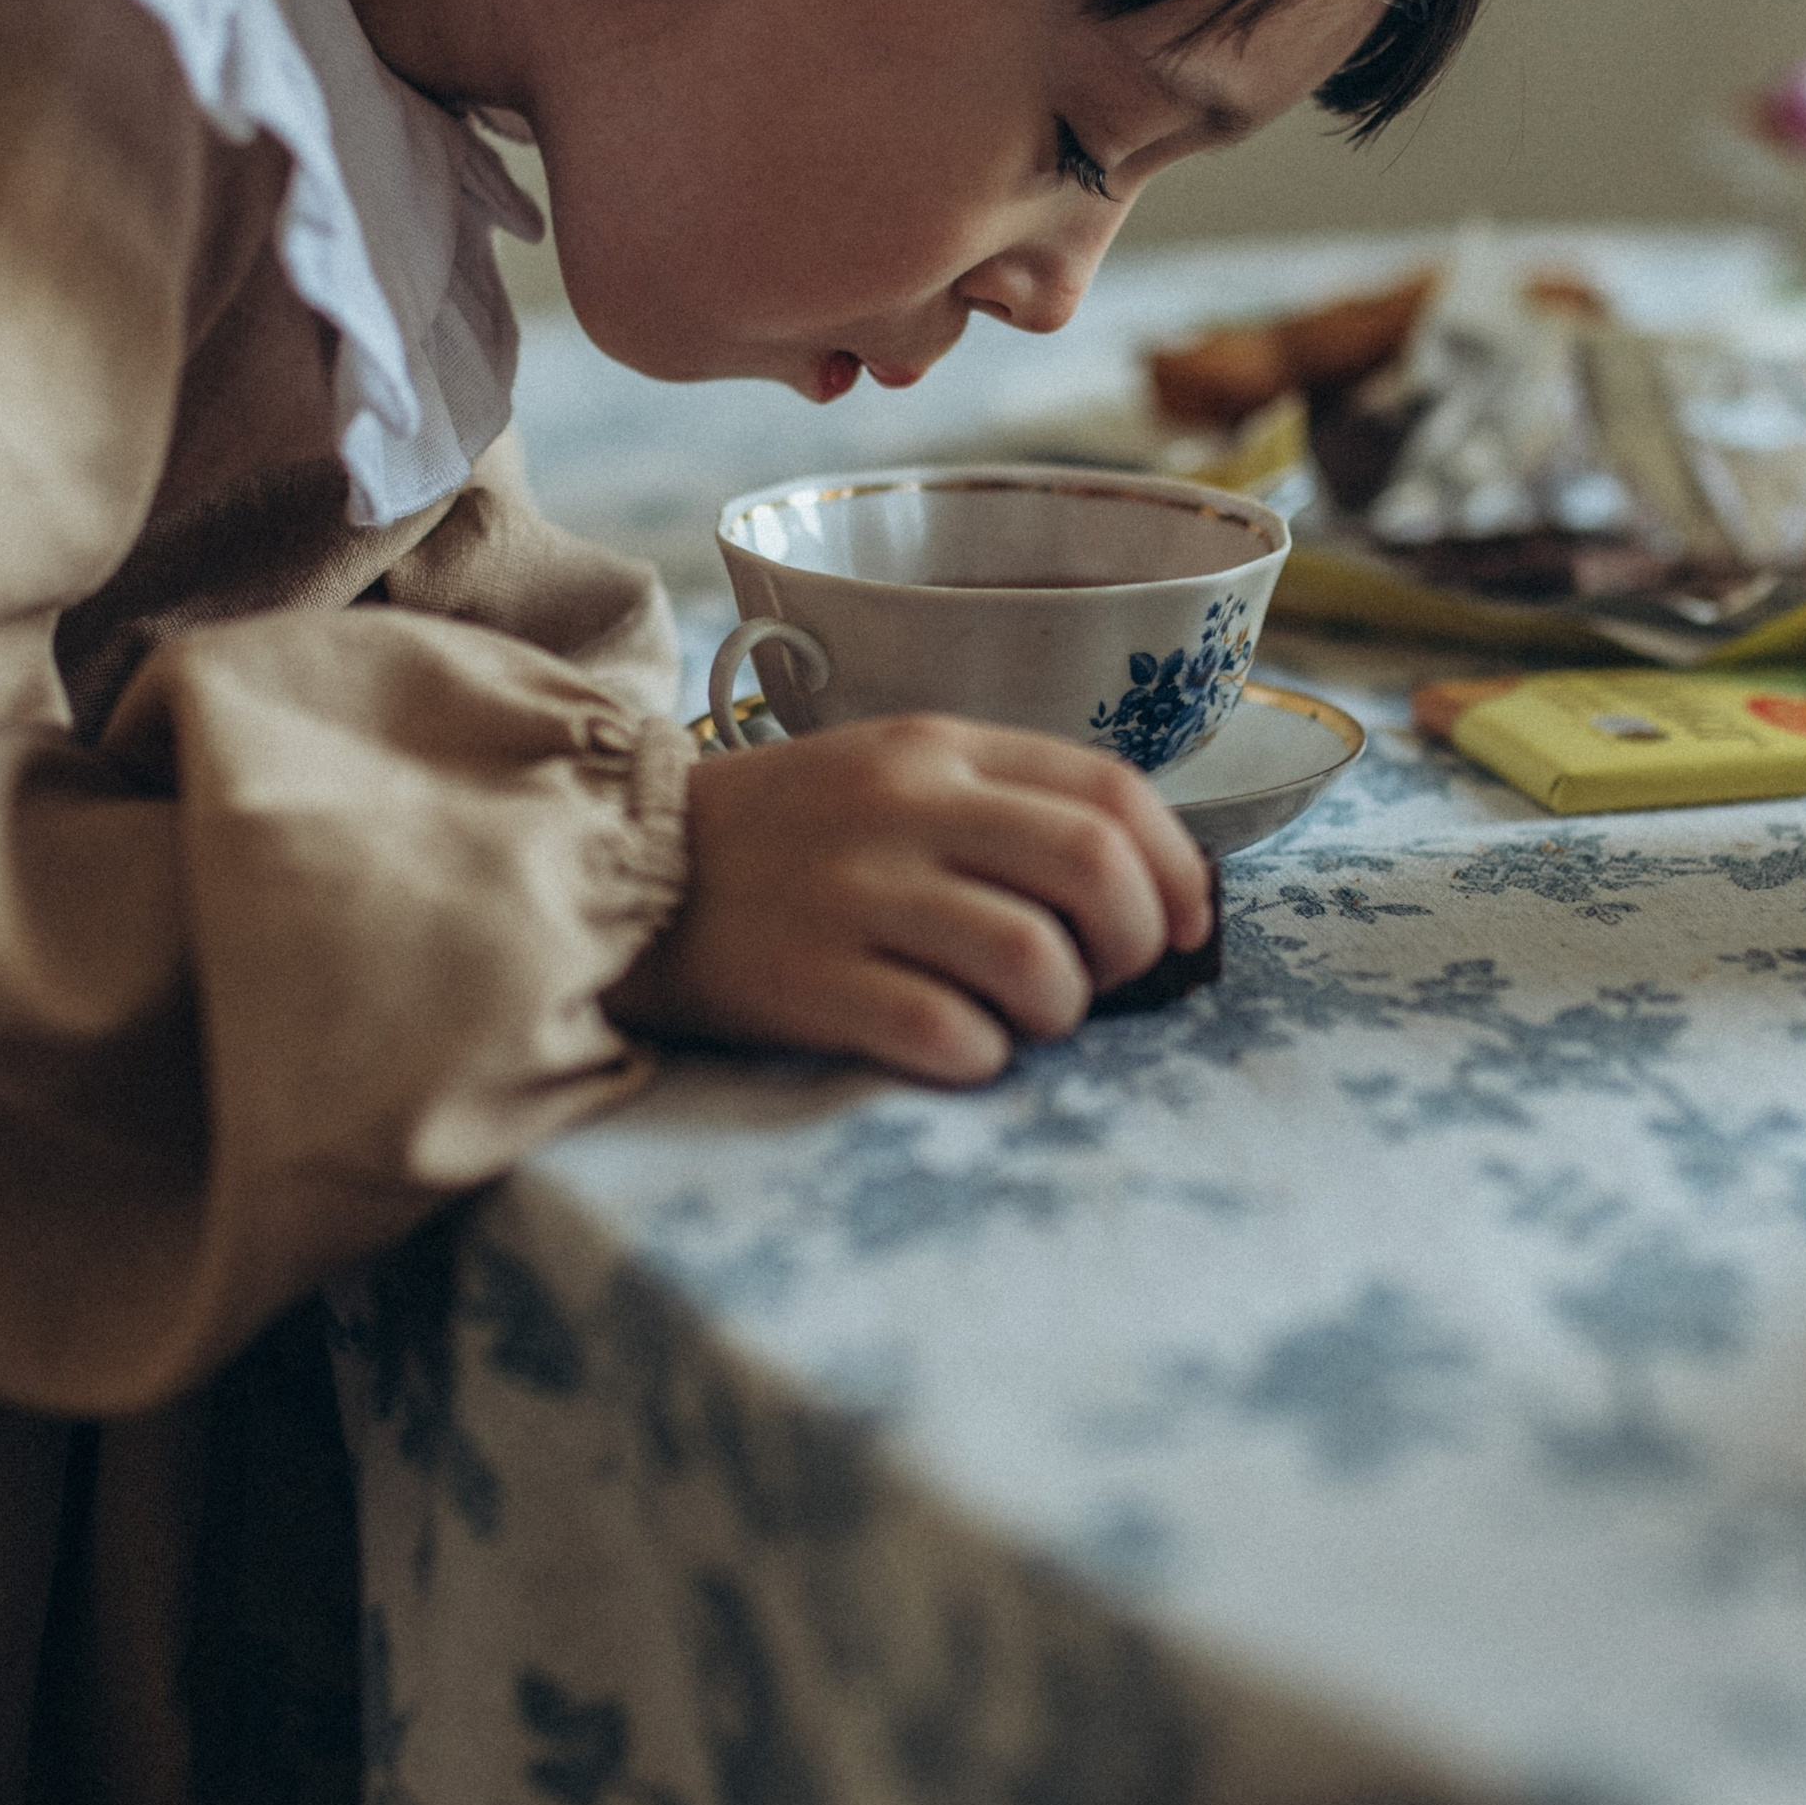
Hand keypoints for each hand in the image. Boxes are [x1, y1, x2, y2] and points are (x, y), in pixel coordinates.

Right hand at [606, 715, 1214, 1084]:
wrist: (622, 870)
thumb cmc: (784, 839)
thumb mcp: (890, 773)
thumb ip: (1003, 806)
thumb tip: (1142, 888)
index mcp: (938, 747)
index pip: (1111, 788)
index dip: (1178, 867)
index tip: (1184, 925)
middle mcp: (905, 807)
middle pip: (1094, 868)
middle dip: (1135, 942)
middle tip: (1105, 979)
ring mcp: (855, 893)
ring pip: (1035, 957)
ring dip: (1061, 1009)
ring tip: (1024, 1018)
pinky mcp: (808, 980)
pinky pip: (947, 1033)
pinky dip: (982, 1056)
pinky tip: (959, 1049)